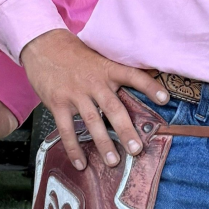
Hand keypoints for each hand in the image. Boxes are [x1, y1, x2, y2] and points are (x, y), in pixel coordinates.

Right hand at [19, 29, 168, 170]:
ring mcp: (75, 93)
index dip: (150, 86)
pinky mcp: (57, 102)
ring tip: (113, 162)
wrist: (43, 45)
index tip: (165, 98)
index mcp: (107, 69)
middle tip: (136, 149)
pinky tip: (81, 163)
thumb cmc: (74, 55)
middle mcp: (93, 82)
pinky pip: (67, 129)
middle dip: (126, 130)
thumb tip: (136, 91)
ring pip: (92, 121)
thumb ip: (113, 74)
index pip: (133, 76)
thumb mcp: (98, 58)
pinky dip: (74, 148)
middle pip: (113, 108)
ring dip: (103, 144)